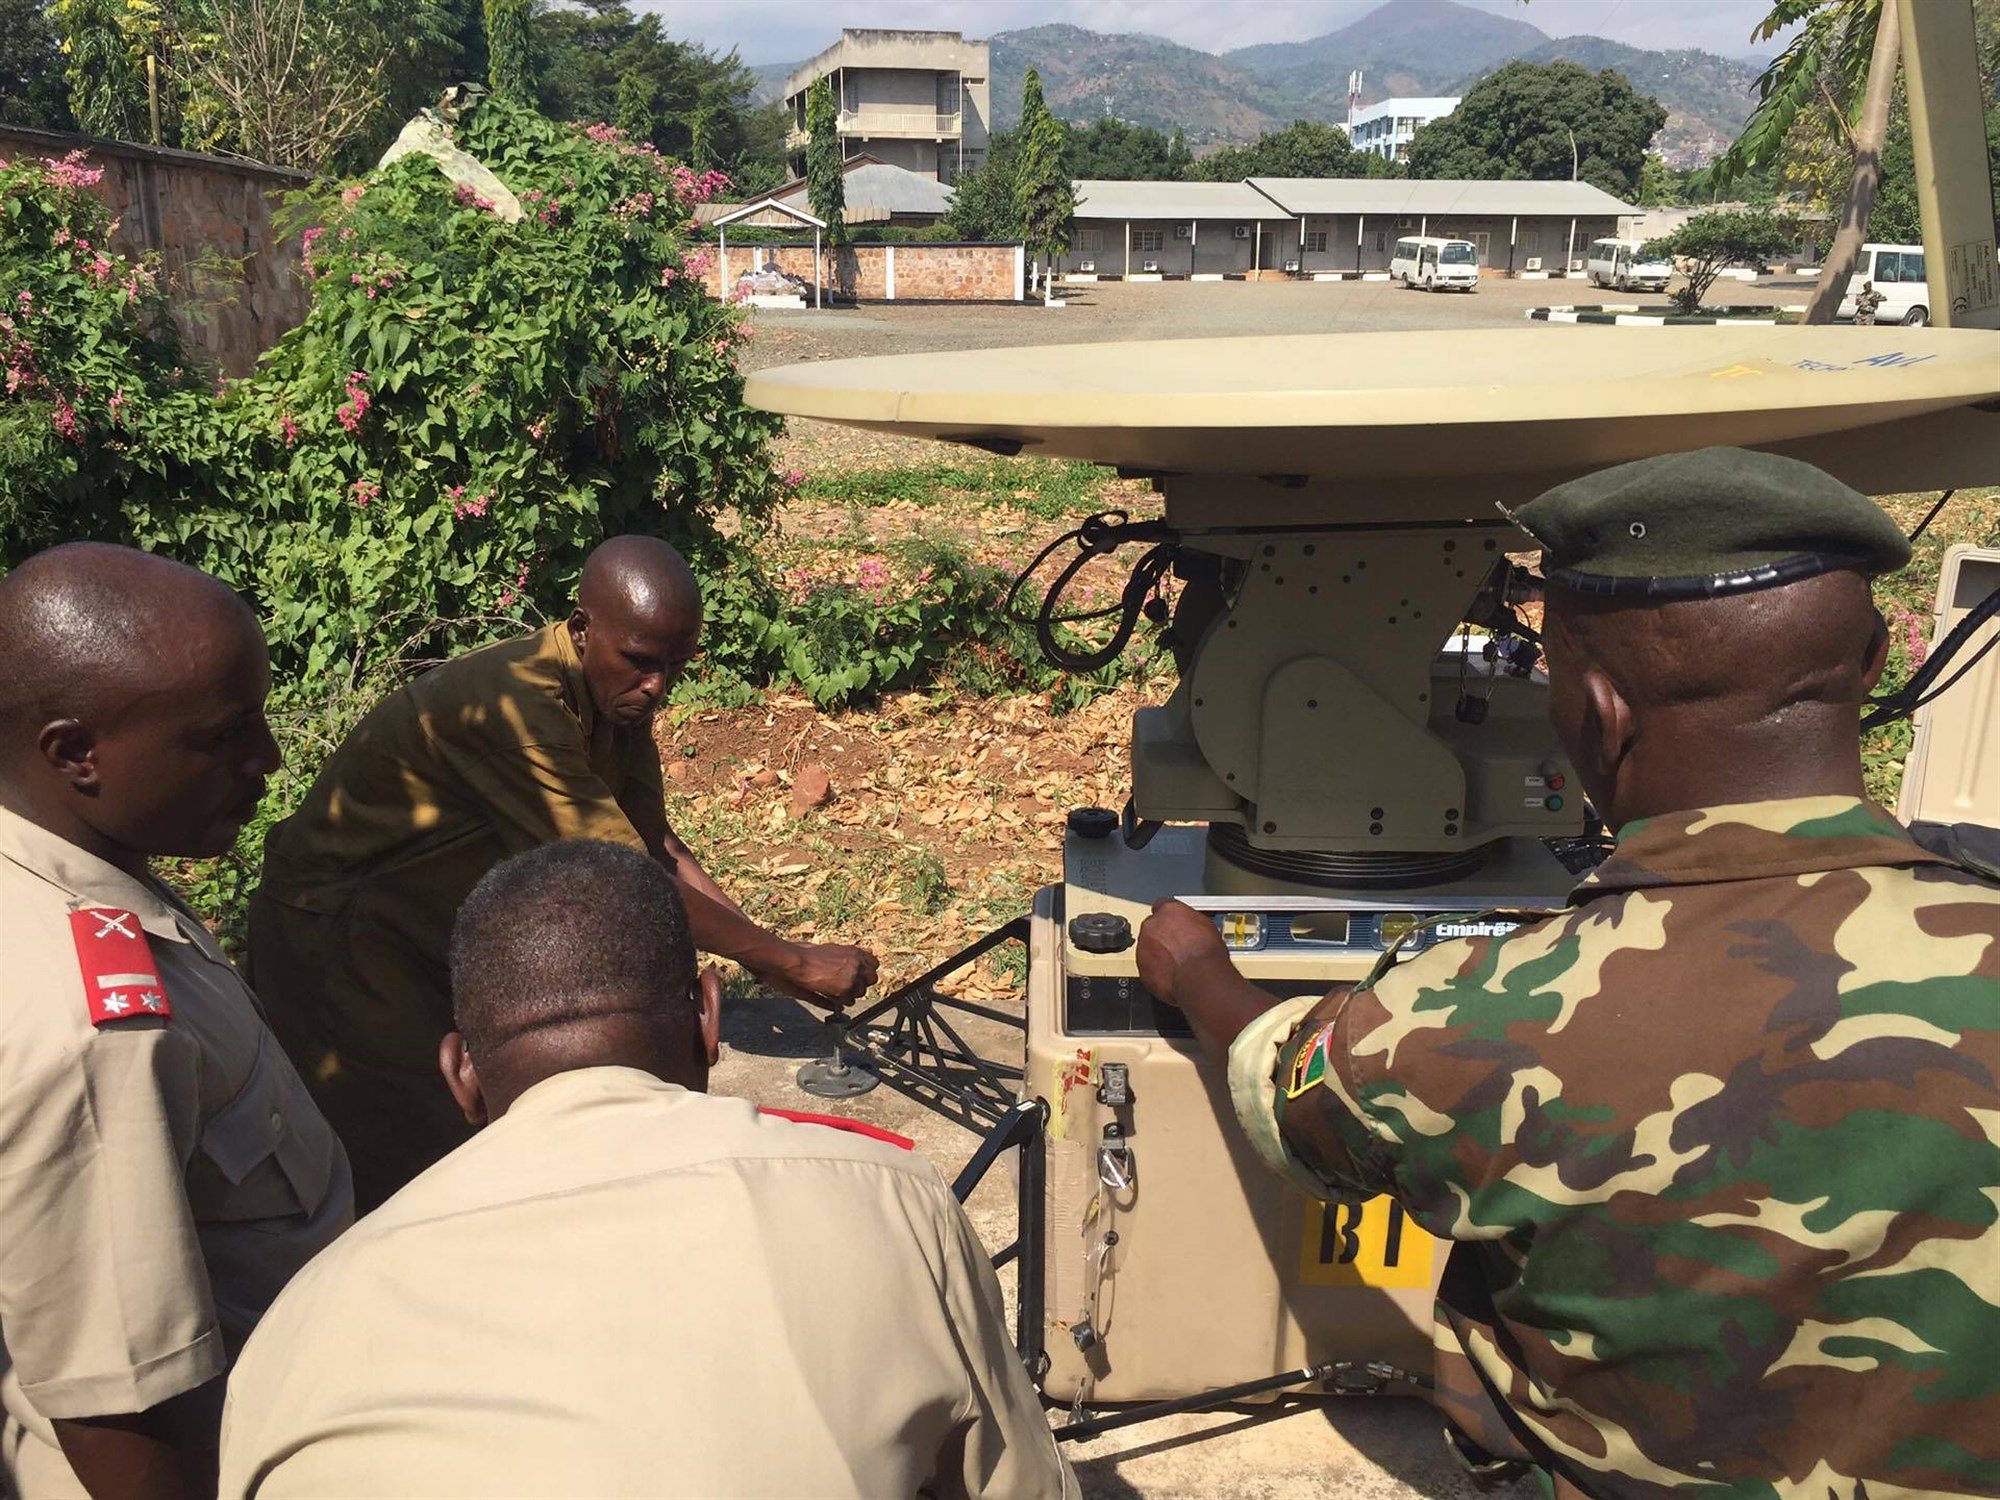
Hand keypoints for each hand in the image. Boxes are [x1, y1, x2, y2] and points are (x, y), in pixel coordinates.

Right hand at [763, 941, 879, 1010]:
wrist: (795, 961)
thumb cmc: (807, 954)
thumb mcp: (832, 949)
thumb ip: (848, 955)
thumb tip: (860, 959)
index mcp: (854, 952)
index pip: (874, 963)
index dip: (866, 971)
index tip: (860, 975)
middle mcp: (857, 963)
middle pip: (872, 979)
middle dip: (862, 983)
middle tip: (849, 985)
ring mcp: (852, 976)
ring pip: (861, 992)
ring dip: (851, 993)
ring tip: (837, 991)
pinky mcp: (844, 989)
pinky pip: (849, 1001)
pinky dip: (842, 1001)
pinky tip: (832, 997)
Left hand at [1136, 898, 1231, 1009]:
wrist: (1199, 975)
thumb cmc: (1206, 952)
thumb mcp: (1206, 926)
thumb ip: (1191, 922)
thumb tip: (1192, 928)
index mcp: (1168, 910)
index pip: (1163, 906)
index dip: (1170, 918)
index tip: (1175, 925)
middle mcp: (1152, 925)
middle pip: (1153, 927)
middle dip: (1162, 935)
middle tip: (1176, 946)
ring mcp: (1144, 945)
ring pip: (1147, 946)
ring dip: (1157, 952)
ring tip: (1175, 962)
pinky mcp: (1141, 966)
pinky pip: (1146, 966)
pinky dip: (1155, 969)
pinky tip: (1170, 973)